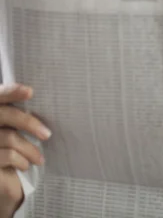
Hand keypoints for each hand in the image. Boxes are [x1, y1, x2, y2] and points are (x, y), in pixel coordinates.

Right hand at [0, 84, 49, 217]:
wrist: (3, 181)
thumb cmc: (13, 150)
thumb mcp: (18, 130)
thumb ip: (22, 116)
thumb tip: (45, 103)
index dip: (11, 92)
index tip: (30, 92)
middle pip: (4, 114)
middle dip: (29, 123)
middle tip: (47, 134)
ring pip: (9, 137)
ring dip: (29, 149)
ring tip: (39, 159)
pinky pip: (7, 155)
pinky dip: (21, 161)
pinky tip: (25, 166)